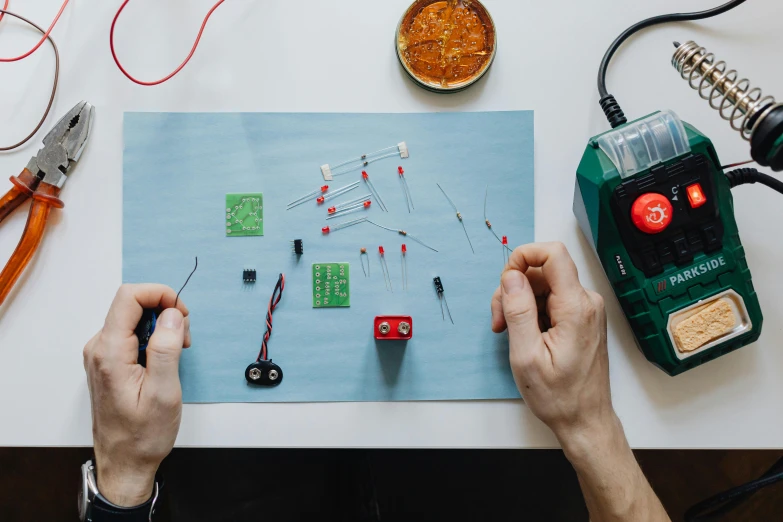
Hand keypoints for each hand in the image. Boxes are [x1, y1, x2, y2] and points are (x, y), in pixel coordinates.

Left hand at [83, 284, 190, 506]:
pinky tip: (163, 360)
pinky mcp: (107, 361)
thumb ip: (166, 348)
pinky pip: (130, 334)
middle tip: (184, 340)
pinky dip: (152, 338)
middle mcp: (99, 348)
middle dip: (165, 311)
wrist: (124, 463)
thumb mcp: (164, 392)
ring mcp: (100, 354)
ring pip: (132, 318)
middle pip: (131, 304)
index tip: (183, 312)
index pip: (129, 296)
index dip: (160, 294)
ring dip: (160, 326)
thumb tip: (172, 314)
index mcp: (110, 352)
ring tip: (176, 354)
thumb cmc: (143, 435)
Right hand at [491, 242, 614, 448]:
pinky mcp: (581, 317)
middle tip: (499, 320)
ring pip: (544, 285)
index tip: (505, 279)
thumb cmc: (559, 396)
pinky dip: (532, 311)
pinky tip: (524, 335)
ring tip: (509, 332)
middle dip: (514, 288)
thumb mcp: (526, 355)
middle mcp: (586, 302)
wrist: (585, 419)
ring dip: (520, 302)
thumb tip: (511, 277)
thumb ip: (518, 311)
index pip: (553, 254)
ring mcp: (585, 309)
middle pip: (543, 271)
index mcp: (575, 308)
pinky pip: (551, 299)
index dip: (524, 256)